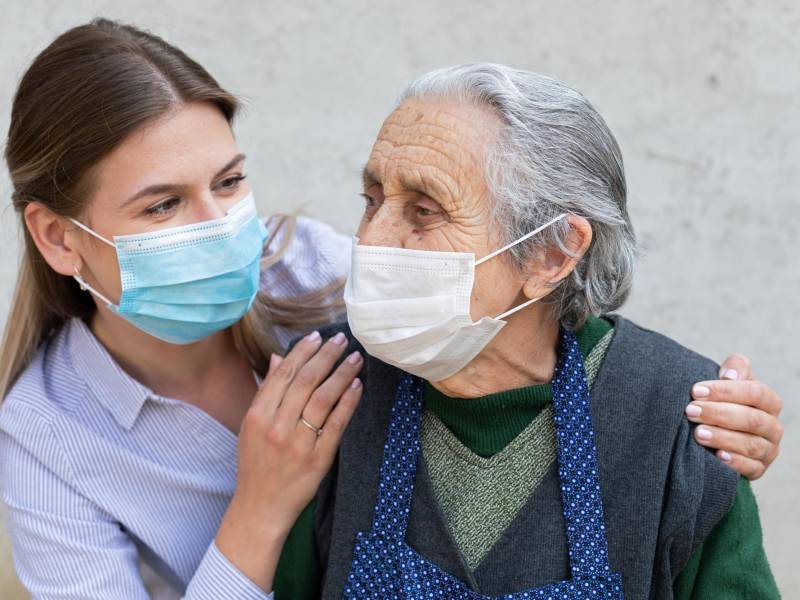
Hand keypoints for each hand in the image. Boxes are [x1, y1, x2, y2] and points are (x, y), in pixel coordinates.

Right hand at [215, 330, 363, 591]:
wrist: (260, 507)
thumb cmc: (255, 464)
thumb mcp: (251, 426)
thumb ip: (266, 392)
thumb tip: (277, 358)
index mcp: (258, 415)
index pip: (283, 374)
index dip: (302, 352)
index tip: (317, 336)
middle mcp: (277, 426)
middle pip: (305, 381)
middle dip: (325, 356)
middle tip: (342, 340)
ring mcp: (298, 443)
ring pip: (322, 399)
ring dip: (341, 374)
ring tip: (355, 358)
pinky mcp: (318, 458)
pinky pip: (336, 424)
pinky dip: (348, 402)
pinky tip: (357, 386)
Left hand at [685, 353, 782, 479]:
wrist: (717, 431)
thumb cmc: (722, 401)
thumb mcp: (728, 382)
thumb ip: (735, 369)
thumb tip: (730, 374)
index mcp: (769, 401)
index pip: (755, 392)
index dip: (725, 391)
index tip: (695, 390)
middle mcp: (773, 426)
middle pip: (752, 419)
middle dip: (718, 414)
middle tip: (690, 411)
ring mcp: (768, 450)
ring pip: (751, 444)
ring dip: (722, 438)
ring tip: (697, 433)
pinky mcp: (759, 469)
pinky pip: (751, 468)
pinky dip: (735, 462)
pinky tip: (717, 456)